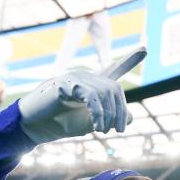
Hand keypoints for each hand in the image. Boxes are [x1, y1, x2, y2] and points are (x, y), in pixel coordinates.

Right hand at [18, 47, 145, 143]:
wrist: (35, 126)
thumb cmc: (61, 123)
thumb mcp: (92, 123)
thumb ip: (110, 117)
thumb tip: (131, 116)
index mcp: (92, 85)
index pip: (114, 69)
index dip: (129, 60)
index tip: (145, 49)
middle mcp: (85, 77)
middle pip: (114, 88)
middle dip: (120, 111)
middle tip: (118, 130)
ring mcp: (75, 77)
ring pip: (105, 93)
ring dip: (109, 115)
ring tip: (103, 130)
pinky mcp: (66, 84)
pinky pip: (91, 96)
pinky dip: (98, 112)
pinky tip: (95, 125)